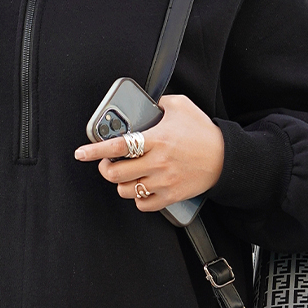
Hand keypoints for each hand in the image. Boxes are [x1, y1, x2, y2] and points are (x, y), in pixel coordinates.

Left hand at [73, 93, 225, 210]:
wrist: (226, 158)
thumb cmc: (203, 132)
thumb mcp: (181, 106)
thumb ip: (160, 103)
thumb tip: (145, 103)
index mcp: (157, 139)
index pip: (118, 146)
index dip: (95, 150)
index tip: (81, 153)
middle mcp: (158, 162)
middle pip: (116, 174)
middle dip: (106, 169)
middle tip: (108, 163)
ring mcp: (164, 181)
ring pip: (126, 191)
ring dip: (121, 183)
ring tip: (126, 175)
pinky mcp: (171, 196)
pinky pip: (143, 205)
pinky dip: (138, 198)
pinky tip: (141, 187)